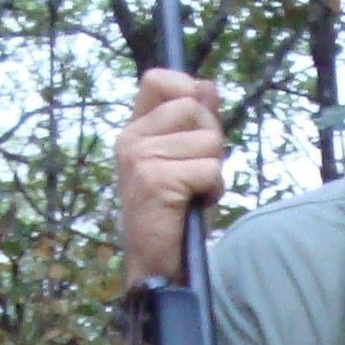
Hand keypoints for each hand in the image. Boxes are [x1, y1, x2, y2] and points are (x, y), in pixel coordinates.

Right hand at [115, 69, 223, 284]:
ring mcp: (140, 158)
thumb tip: (207, 84)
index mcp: (135, 131)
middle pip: (194, 108)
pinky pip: (209, 170)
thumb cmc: (172, 214)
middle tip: (197, 172)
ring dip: (213, 171)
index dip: (187, 89)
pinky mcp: (155, 180)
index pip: (157, 80)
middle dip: (211, 139)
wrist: (155, 264)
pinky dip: (213, 190)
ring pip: (208, 141)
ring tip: (193, 193)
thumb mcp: (184, 159)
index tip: (199, 118)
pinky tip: (195, 205)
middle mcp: (132, 140)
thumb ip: (194, 122)